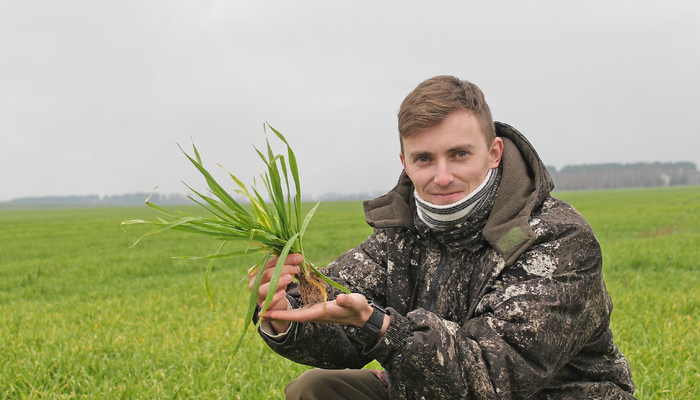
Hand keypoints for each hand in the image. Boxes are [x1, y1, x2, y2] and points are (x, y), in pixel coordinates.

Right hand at [248, 253, 300, 332]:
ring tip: (290, 278)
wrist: (277, 302)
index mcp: (256, 271)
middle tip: (297, 268)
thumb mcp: (281, 272)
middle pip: (268, 274)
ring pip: (265, 288)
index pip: (271, 262)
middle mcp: (254, 282)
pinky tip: (283, 293)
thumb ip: (285, 263)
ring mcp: (257, 295)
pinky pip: (267, 302)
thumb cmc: (278, 282)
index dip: (285, 259)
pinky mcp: (263, 306)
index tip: (299, 258)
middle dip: (284, 269)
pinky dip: (274, 297)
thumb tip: (298, 255)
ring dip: (278, 282)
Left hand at [264, 293, 388, 336]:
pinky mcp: (315, 306)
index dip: (282, 314)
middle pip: (290, 314)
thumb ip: (348, 301)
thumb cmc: (358, 308)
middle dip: (276, 311)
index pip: (297, 315)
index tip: (268, 312)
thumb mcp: (355, 303)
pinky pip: (297, 305)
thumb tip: (341, 299)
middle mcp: (313, 314)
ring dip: (280, 305)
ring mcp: (313, 311)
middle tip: (259, 310)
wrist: (361, 314)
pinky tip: (281, 293)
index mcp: (319, 314)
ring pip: (292, 309)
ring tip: (264, 302)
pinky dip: (287, 301)